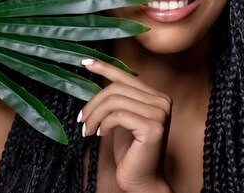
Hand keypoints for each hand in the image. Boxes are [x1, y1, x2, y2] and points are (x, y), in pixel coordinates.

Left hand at [79, 59, 172, 192]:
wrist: (142, 181)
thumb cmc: (131, 152)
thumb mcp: (122, 120)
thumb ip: (118, 100)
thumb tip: (97, 82)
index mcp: (157, 96)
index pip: (126, 76)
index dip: (105, 67)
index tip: (85, 63)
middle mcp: (162, 101)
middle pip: (117, 88)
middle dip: (93, 103)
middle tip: (81, 119)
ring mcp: (160, 113)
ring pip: (115, 100)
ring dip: (95, 115)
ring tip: (88, 129)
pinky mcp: (153, 127)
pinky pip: (118, 115)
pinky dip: (104, 124)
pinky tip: (101, 135)